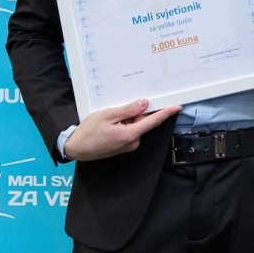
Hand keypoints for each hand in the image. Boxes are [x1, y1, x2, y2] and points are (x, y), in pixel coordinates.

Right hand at [63, 99, 180, 160]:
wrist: (76, 148)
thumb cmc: (89, 132)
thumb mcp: (108, 115)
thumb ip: (128, 110)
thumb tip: (145, 103)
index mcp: (130, 135)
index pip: (153, 121)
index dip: (166, 113)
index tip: (177, 107)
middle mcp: (133, 142)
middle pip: (142, 121)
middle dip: (134, 113)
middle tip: (117, 111)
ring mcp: (128, 145)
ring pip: (135, 126)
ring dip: (127, 119)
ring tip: (110, 119)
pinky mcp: (124, 146)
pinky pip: (130, 131)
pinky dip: (124, 124)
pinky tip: (111, 124)